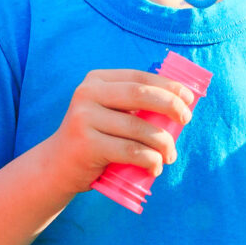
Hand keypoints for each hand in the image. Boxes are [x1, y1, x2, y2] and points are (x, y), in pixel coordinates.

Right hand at [45, 68, 195, 184]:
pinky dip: (150, 160)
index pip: (140, 77)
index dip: (169, 86)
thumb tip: (182, 102)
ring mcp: (84, 119)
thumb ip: (133, 104)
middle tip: (185, 121)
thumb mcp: (108, 113)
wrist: (56, 166)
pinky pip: (130, 151)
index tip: (189, 99)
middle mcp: (87, 94)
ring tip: (169, 156)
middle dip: (171, 106)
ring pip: (139, 129)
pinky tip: (154, 167)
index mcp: (96, 81)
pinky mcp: (86, 145)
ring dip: (163, 143)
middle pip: (141, 95)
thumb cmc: (94, 138)